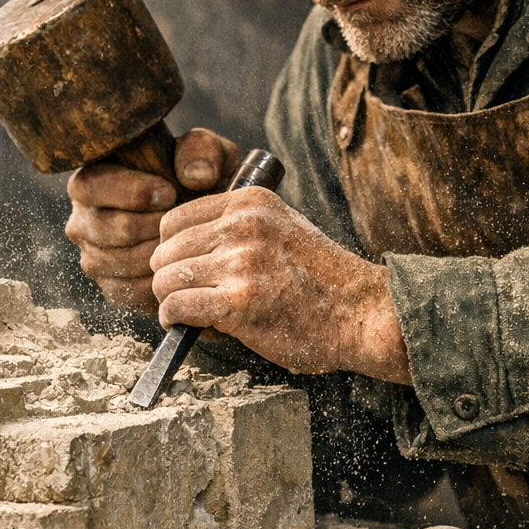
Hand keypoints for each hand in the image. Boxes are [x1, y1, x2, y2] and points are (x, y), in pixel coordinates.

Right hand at [65, 129, 239, 313]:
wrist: (206, 225)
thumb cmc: (198, 181)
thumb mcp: (206, 155)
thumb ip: (200, 151)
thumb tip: (194, 175)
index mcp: (92, 181)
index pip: (90, 186)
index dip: (130, 192)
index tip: (168, 192)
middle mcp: (83, 221)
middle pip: (104, 228)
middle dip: (149, 226)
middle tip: (179, 222)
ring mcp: (93, 257)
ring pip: (118, 261)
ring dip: (156, 252)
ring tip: (181, 240)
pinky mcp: (111, 287)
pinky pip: (128, 290)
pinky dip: (157, 279)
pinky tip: (177, 263)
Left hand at [149, 189, 411, 383]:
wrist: (363, 315)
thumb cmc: (324, 282)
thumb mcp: (283, 229)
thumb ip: (239, 229)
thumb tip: (182, 251)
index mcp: (251, 202)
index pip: (175, 219)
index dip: (172, 250)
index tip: (182, 270)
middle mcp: (243, 225)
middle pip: (165, 250)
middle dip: (169, 278)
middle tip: (187, 297)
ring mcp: (241, 262)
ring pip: (165, 279)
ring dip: (170, 300)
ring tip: (190, 313)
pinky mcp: (239, 301)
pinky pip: (177, 306)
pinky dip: (174, 320)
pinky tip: (186, 326)